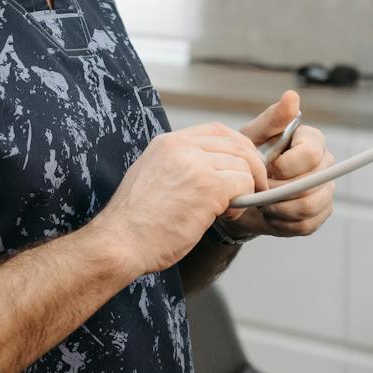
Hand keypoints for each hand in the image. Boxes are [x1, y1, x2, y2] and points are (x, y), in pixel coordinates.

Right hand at [95, 123, 267, 278]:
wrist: (121, 242)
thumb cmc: (135, 223)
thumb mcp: (152, 178)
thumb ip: (179, 168)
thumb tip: (209, 171)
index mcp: (167, 143)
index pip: (216, 130)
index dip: (237, 147)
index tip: (243, 166)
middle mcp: (182, 147)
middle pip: (236, 143)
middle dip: (251, 166)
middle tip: (251, 189)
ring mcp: (196, 165)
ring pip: (244, 165)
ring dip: (246, 188)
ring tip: (228, 210)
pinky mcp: (208, 187)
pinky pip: (244, 185)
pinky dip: (244, 202)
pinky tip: (225, 216)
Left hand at [232, 90, 335, 238]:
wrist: (239, 194)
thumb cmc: (246, 160)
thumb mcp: (252, 138)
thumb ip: (272, 119)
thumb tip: (292, 96)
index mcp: (312, 141)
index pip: (312, 153)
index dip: (286, 166)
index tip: (267, 169)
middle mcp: (324, 165)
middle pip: (311, 182)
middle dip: (279, 189)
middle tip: (259, 189)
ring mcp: (325, 191)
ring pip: (309, 205)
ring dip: (279, 207)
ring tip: (262, 201)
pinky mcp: (319, 215)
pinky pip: (305, 224)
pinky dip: (282, 222)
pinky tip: (270, 214)